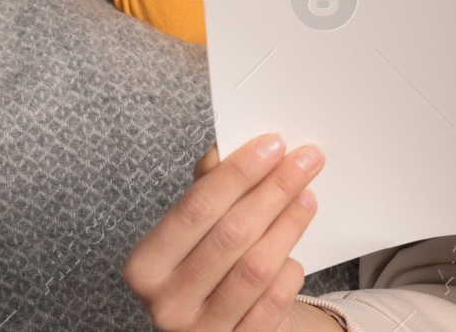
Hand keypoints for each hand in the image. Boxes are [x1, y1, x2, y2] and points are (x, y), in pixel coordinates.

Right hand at [123, 134, 335, 331]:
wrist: (226, 327)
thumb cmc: (210, 266)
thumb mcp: (198, 228)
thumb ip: (207, 186)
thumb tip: (224, 145)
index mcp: (146, 265)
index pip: (195, 207)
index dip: (238, 173)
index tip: (274, 143)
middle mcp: (166, 303)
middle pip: (231, 234)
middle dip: (274, 190)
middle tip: (307, 160)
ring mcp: (201, 331)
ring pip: (255, 268)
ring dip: (288, 225)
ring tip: (308, 197)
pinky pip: (273, 302)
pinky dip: (289, 272)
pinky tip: (296, 254)